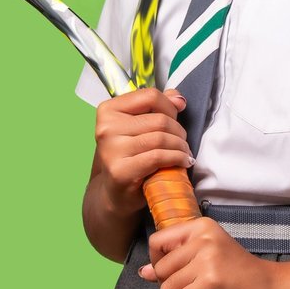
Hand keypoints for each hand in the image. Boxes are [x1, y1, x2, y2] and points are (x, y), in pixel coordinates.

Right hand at [94, 88, 191, 214]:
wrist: (115, 192)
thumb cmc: (131, 156)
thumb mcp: (141, 127)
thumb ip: (158, 107)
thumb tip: (178, 99)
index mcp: (108, 110)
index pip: (149, 96)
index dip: (169, 107)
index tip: (175, 118)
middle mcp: (106, 128)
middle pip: (159, 119)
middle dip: (179, 131)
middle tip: (182, 142)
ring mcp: (111, 149)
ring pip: (161, 138)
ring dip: (181, 146)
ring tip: (184, 153)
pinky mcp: (120, 170)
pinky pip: (159, 156)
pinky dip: (177, 158)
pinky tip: (182, 162)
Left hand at [143, 217, 278, 288]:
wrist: (272, 287)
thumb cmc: (241, 272)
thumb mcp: (209, 256)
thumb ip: (177, 260)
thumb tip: (143, 272)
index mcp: (202, 227)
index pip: (158, 242)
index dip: (157, 261)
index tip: (173, 272)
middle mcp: (204, 239)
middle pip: (161, 268)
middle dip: (167, 285)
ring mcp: (208, 261)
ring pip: (167, 288)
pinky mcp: (211, 283)